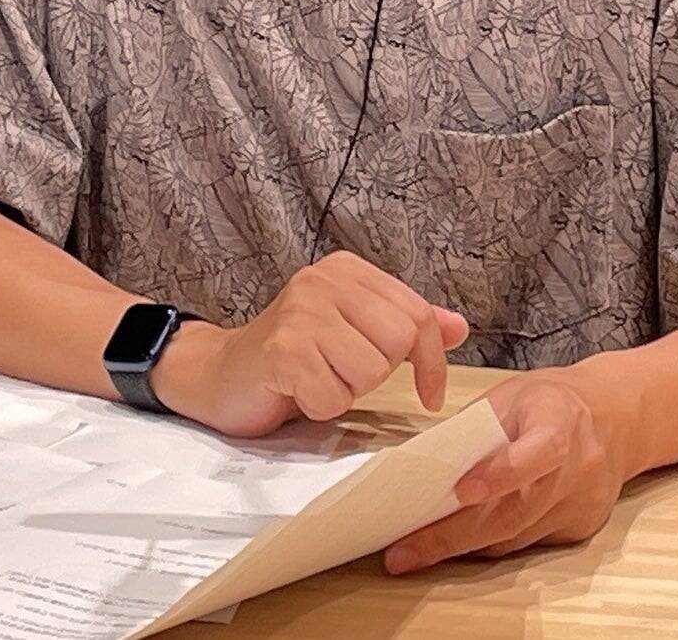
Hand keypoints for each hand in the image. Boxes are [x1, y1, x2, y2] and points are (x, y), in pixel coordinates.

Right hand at [151, 251, 468, 437]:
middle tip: (342, 373)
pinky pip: (333, 396)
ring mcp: (300, 311)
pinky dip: (320, 407)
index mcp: (347, 271)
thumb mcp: (354, 333)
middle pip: (398, 340)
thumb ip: (404, 327)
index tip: (429, 394)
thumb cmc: (293, 358)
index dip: (430, 361)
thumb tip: (458, 327)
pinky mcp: (282, 349)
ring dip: (346, 391)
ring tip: (316, 378)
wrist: (219, 375)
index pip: (417, 314)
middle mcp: (323, 280)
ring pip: (370, 370)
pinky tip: (297, 391)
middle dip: (378, 373)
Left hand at [382, 370, 629, 573]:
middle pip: (515, 510)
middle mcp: (579, 468)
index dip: (501, 474)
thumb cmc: (552, 401)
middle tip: (405, 550)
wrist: (615, 418)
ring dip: (462, 546)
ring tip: (413, 552)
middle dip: (453, 534)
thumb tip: (423, 463)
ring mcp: (582, 503)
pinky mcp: (580, 528)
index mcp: (561, 421)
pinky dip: (489, 543)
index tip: (460, 491)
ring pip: (516, 535)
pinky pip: (526, 543)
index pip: (539, 452)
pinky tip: (456, 544)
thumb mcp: (511, 395)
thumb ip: (475, 427)